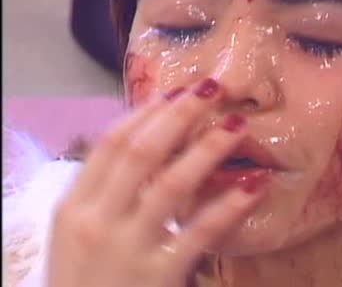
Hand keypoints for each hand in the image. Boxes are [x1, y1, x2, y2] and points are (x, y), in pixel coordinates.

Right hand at [47, 79, 268, 286]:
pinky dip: (229, 206)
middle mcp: (97, 222)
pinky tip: (254, 185)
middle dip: (180, 115)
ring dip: (208, 148)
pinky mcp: (159, 276)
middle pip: (142, 153)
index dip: (146, 113)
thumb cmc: (85, 284)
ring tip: (238, 125)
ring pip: (171, 184)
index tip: (176, 92)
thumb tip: (149, 142)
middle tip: (213, 88)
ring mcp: (127, 249)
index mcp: (74, 207)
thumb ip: (107, 193)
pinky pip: (200, 232)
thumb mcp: (79, 236)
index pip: (110, 144)